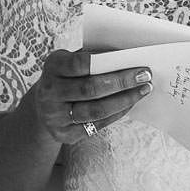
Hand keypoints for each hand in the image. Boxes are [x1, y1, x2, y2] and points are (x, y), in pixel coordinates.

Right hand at [24, 49, 152, 144]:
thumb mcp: (74, 60)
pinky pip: (96, 125)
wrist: (44, 105)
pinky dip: (116, 114)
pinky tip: (130, 104)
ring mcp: (54, 115)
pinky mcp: (63, 133)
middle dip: (123, 83)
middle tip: (146, 77)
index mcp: (53, 66)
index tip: (137, 65)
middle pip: (90, 88)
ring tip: (143, 91)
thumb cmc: (69, 76)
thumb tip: (130, 57)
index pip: (80, 64)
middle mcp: (49, 91)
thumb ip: (97, 57)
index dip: (111, 64)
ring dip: (124, 100)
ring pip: (95, 110)